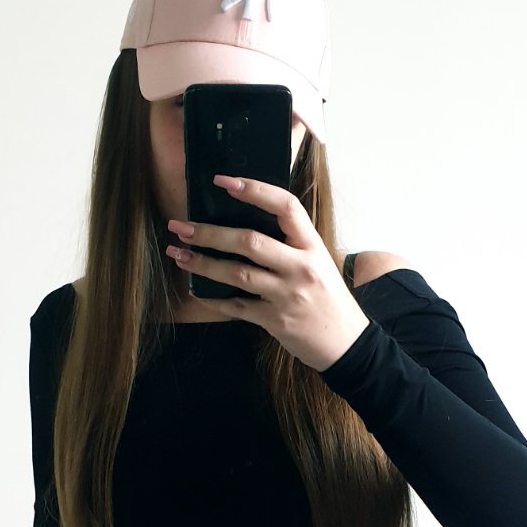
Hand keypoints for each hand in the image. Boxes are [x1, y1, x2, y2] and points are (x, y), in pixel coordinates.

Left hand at [165, 174, 370, 372]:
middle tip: (181, 226)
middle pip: (249, 242)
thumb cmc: (329, 299)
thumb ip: (291, 244)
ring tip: (179, 254)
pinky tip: (196, 290)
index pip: (285, 207)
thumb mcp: (319, 263)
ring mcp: (287, 295)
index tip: (223, 181)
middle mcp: (300, 267)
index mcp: (312, 246)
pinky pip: (237, 306)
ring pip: (237, 273)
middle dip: (210, 233)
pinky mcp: (275, 320)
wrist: (346, 344)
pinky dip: (214, 299)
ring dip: (203, 263)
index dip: (254, 190)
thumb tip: (248, 224)